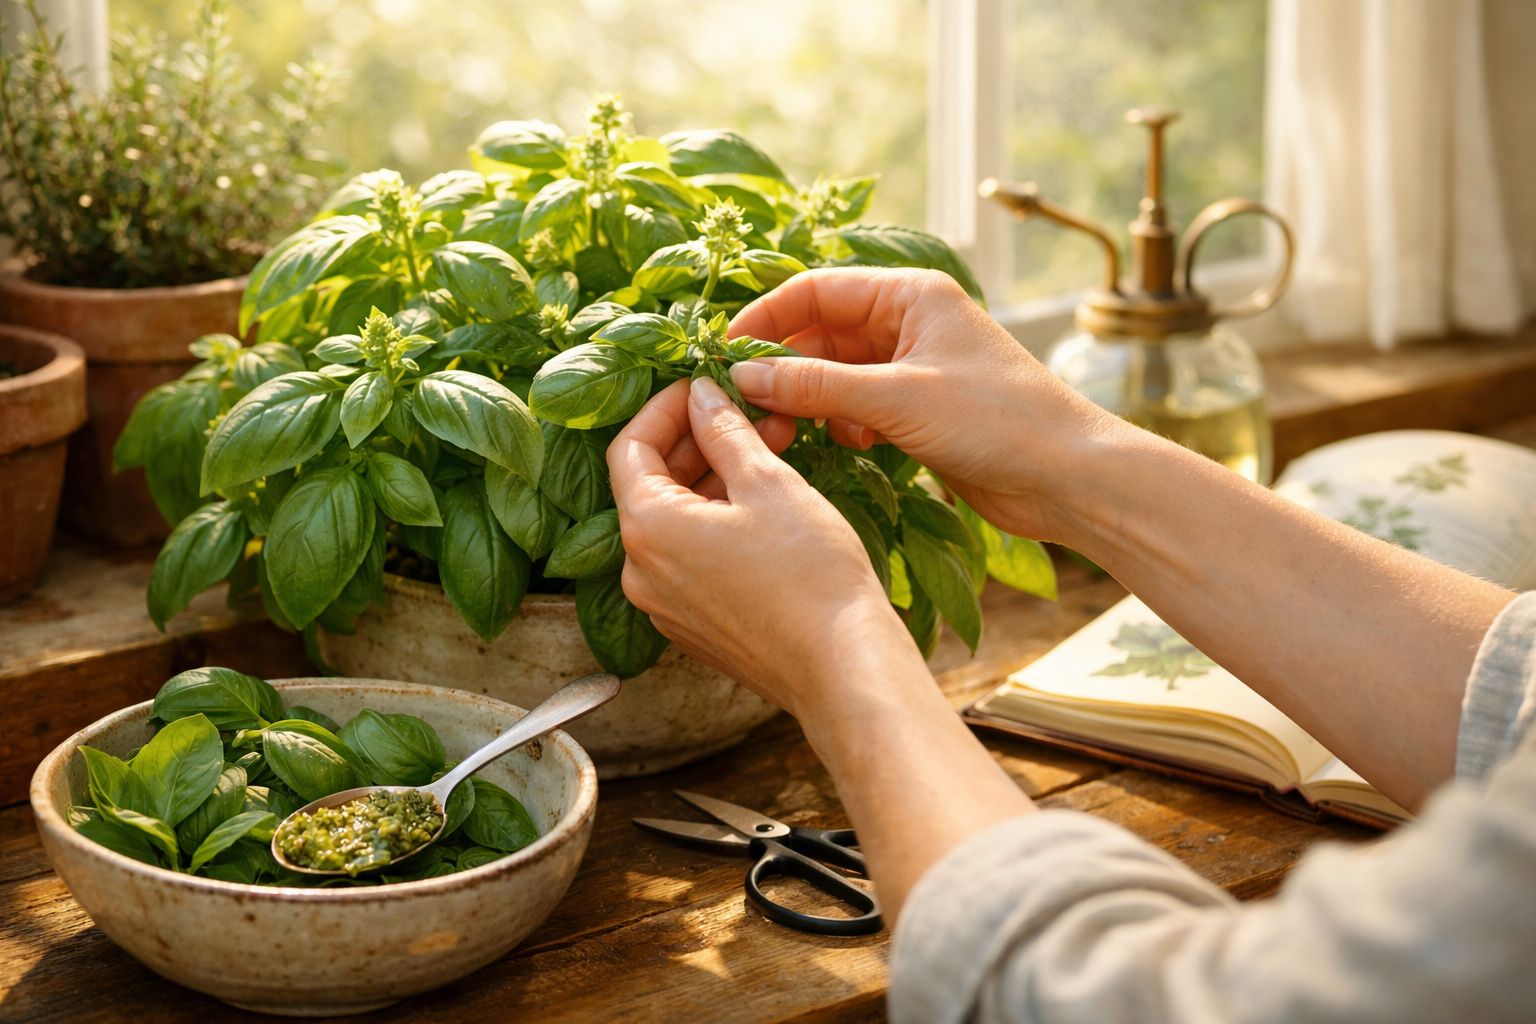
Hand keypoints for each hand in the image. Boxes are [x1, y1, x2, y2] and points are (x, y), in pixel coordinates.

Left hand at [607, 376, 914, 714]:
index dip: (664, 408)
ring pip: (674, 521)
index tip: (702, 386)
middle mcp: (639, 571)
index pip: (630, 447)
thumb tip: (701, 396)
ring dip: (713, 479)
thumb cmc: (809, 574)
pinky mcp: (693, 625)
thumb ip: (724, 432)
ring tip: (769, 449)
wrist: (842, 667)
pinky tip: (764, 502)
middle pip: (650, 484)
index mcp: (646, 528)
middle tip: (748, 412)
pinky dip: (717, 521)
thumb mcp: (767, 483)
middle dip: (698, 441)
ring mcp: (664, 604)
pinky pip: (690, 557)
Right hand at [728, 267, 1123, 541]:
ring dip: (813, 399)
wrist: (1068, 477)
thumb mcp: (896, 398)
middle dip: (785, 365)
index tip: (724, 354)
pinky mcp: (920, 408)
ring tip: (793, 430)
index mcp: (911, 293)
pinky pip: (859, 404)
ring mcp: (916, 365)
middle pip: (822, 330)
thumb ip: (815, 386)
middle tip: (748, 403)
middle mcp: (911, 321)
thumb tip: (743, 378)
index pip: (816, 289)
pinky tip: (853, 445)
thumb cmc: (997, 420)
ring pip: (837, 372)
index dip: (766, 318)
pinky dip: (844, 422)